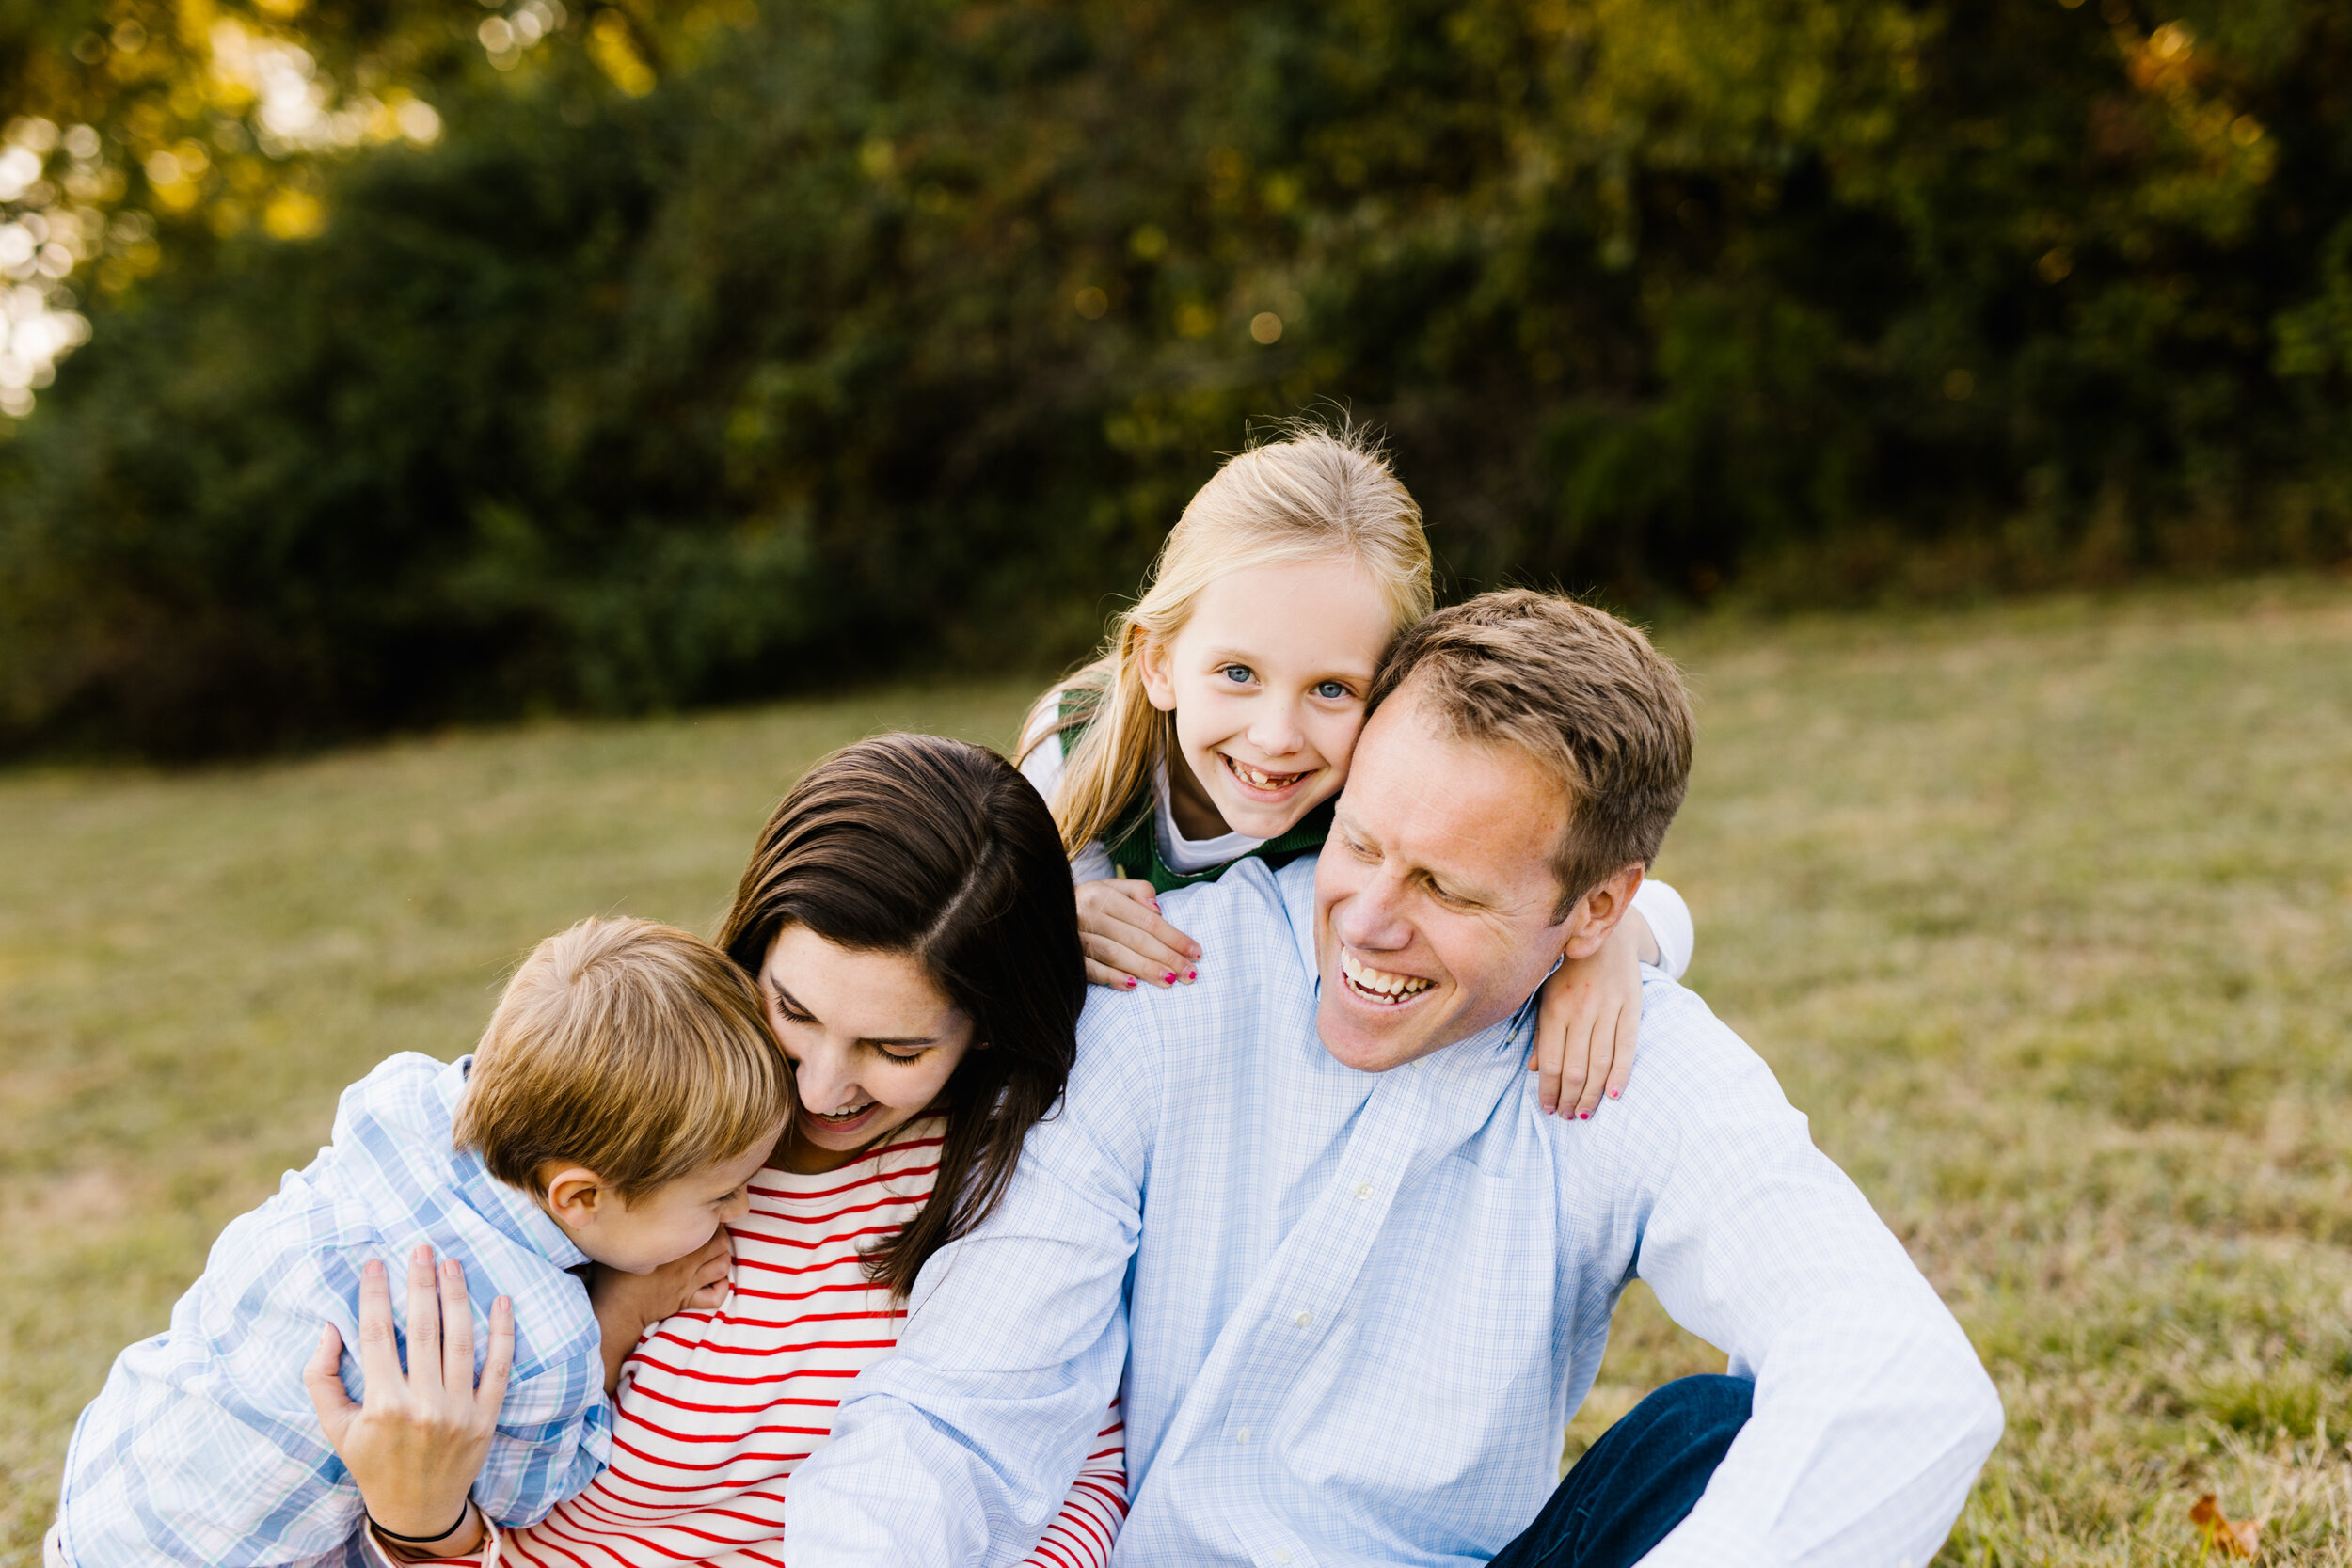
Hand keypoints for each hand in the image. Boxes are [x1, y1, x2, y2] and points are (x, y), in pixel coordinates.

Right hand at [303, 1247, 509, 1559]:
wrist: (417, 1509)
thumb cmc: (371, 1461)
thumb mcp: (335, 1426)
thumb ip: (320, 1378)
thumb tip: (329, 1327)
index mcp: (381, 1404)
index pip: (377, 1334)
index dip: (376, 1294)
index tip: (376, 1262)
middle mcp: (422, 1404)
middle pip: (423, 1328)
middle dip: (420, 1283)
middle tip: (421, 1249)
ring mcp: (458, 1410)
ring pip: (461, 1340)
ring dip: (458, 1296)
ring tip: (452, 1264)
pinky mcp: (486, 1416)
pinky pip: (499, 1367)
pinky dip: (503, 1333)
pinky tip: (502, 1301)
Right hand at [589, 1228, 732, 1392]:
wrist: (616, 1310)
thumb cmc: (614, 1277)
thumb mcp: (625, 1248)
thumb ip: (635, 1231)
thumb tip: (630, 1214)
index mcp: (672, 1246)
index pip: (704, 1225)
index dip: (707, 1220)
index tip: (700, 1218)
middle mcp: (686, 1262)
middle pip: (721, 1243)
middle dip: (721, 1236)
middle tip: (712, 1236)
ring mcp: (689, 1282)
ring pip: (723, 1266)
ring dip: (724, 1259)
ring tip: (715, 1256)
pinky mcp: (687, 1300)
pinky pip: (715, 1297)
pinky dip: (722, 1289)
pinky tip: (716, 1283)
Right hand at [1075, 878, 1202, 989]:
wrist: (1040, 913)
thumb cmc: (1085, 903)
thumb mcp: (1108, 888)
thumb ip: (1137, 891)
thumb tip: (1158, 909)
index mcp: (1101, 893)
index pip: (1147, 919)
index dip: (1174, 936)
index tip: (1196, 952)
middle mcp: (1086, 912)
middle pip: (1136, 937)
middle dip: (1167, 957)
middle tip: (1190, 974)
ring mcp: (1073, 935)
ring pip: (1115, 953)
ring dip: (1144, 968)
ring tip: (1169, 981)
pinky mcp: (1064, 956)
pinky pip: (1088, 968)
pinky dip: (1110, 976)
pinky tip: (1132, 986)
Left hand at [1529, 910, 1654, 1119]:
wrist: (1606, 932)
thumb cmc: (1568, 968)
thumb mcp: (1545, 993)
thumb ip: (1541, 1031)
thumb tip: (1535, 1069)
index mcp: (1555, 1007)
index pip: (1551, 1061)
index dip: (1549, 1090)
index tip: (1548, 1108)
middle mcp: (1581, 1010)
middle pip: (1575, 1067)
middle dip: (1569, 1098)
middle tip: (1567, 1117)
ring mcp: (1608, 1008)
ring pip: (1600, 1062)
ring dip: (1591, 1093)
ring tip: (1584, 1113)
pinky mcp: (1632, 1006)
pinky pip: (1627, 1046)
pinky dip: (1621, 1073)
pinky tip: (1614, 1095)